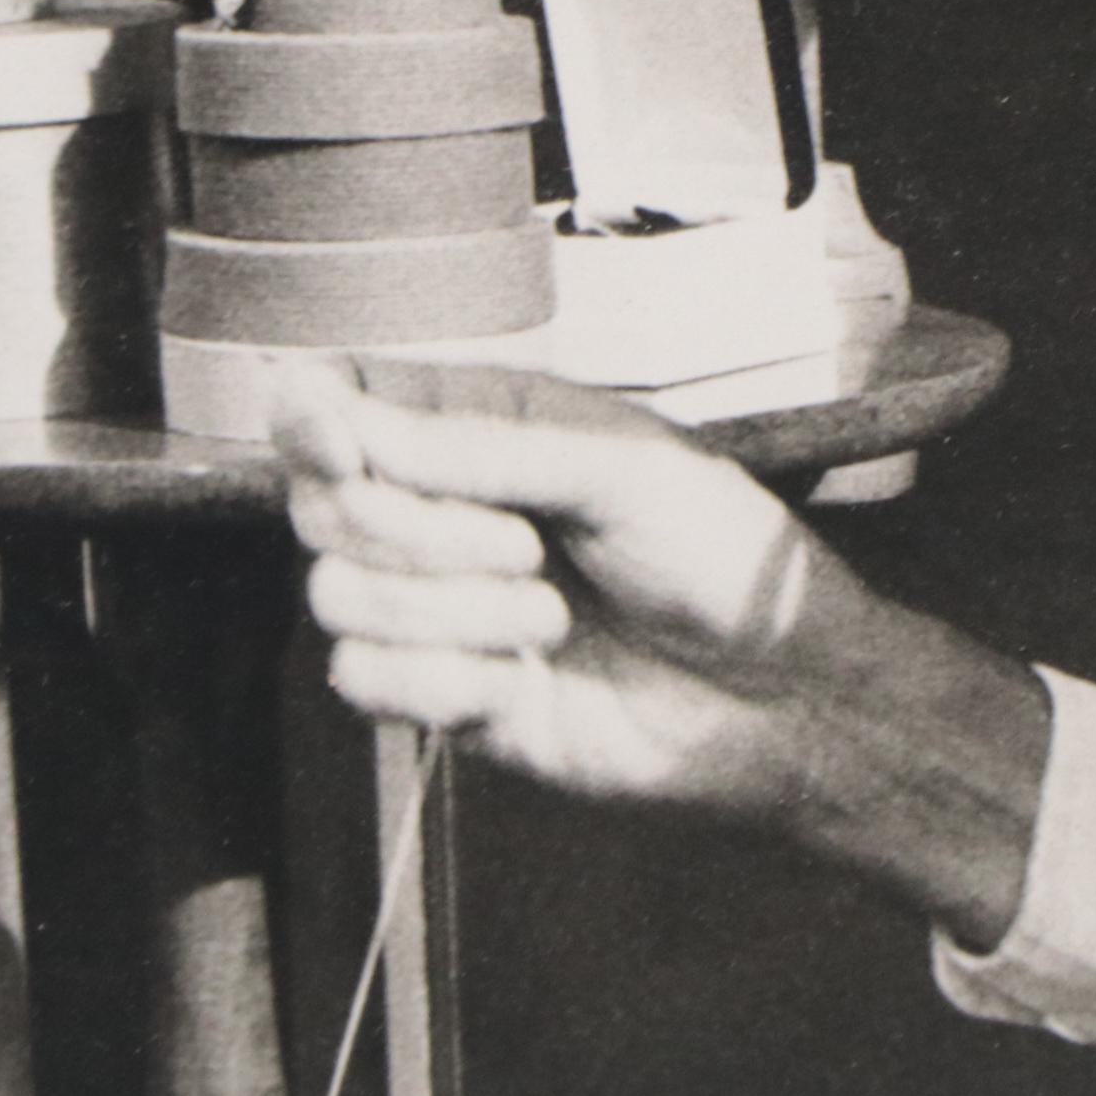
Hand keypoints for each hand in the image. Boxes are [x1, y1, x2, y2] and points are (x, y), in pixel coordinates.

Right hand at [277, 357, 1049, 944]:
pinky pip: (364, 680)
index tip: (344, 444)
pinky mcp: (443, 693)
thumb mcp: (620, 469)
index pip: (345, 402)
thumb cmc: (722, 555)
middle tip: (530, 543)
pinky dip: (447, 678)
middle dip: (419, 527)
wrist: (776, 691)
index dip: (318, 420)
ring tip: (553, 613)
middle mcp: (448, 510)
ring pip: (338, 595)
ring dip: (454, 608)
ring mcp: (441, 604)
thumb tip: (333, 409)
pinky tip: (525, 674)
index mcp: (488, 428)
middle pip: (325, 505)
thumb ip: (479, 444)